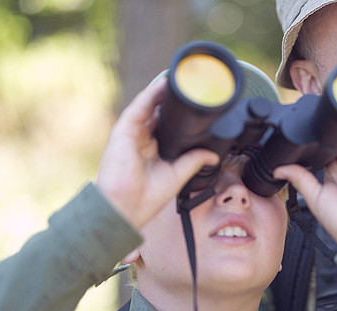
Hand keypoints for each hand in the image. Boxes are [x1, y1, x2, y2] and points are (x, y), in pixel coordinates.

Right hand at [95, 78, 218, 228]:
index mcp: (151, 149)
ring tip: (180, 78)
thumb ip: (193, 162)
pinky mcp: (124, 130)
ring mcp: (131, 133)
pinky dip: (151, 94)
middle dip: (172, 99)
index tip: (194, 104)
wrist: (126, 206)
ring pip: (148, 105)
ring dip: (162, 91)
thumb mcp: (177, 176)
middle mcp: (141, 139)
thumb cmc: (145, 197)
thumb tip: (213, 156)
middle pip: (157, 112)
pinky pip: (139, 107)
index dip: (178, 114)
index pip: (166, 125)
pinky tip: (163, 84)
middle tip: (191, 86)